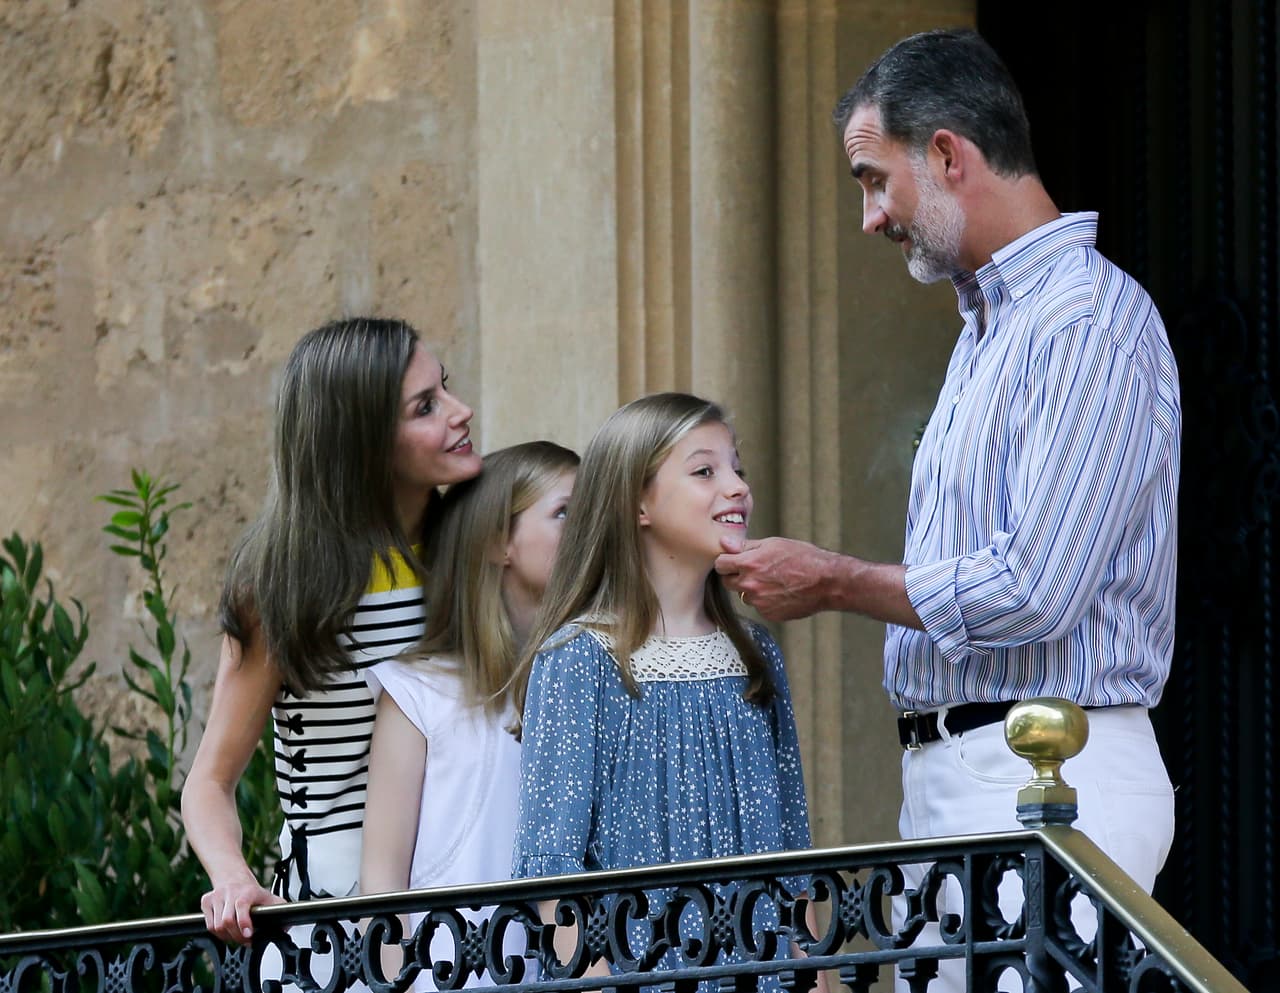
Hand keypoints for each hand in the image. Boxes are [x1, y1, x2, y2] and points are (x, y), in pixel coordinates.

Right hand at [200, 876, 284, 943]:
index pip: (241, 906)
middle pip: (227, 921)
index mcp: (247, 891)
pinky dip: (218, 933)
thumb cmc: (251, 891)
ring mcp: (216, 897)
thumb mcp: (268, 897)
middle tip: (245, 940)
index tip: (248, 934)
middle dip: (236, 936)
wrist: (233, 877)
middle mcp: (230, 892)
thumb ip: (279, 910)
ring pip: (216, 926)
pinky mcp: (205, 901)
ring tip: (236, 936)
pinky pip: (208, 925)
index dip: (243, 922)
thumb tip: (286, 926)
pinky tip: (226, 931)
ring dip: (227, 936)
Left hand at [714, 536, 839, 621]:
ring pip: (744, 595)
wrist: (827, 582)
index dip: (726, 561)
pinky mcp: (769, 614)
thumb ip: (745, 546)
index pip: (720, 565)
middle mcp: (750, 585)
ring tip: (773, 581)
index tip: (732, 561)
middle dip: (736, 576)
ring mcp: (759, 602)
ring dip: (752, 589)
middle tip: (754, 570)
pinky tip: (781, 592)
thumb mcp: (774, 544)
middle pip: (728, 582)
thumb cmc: (804, 558)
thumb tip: (725, 544)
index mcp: (749, 564)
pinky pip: (759, 607)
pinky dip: (766, 601)